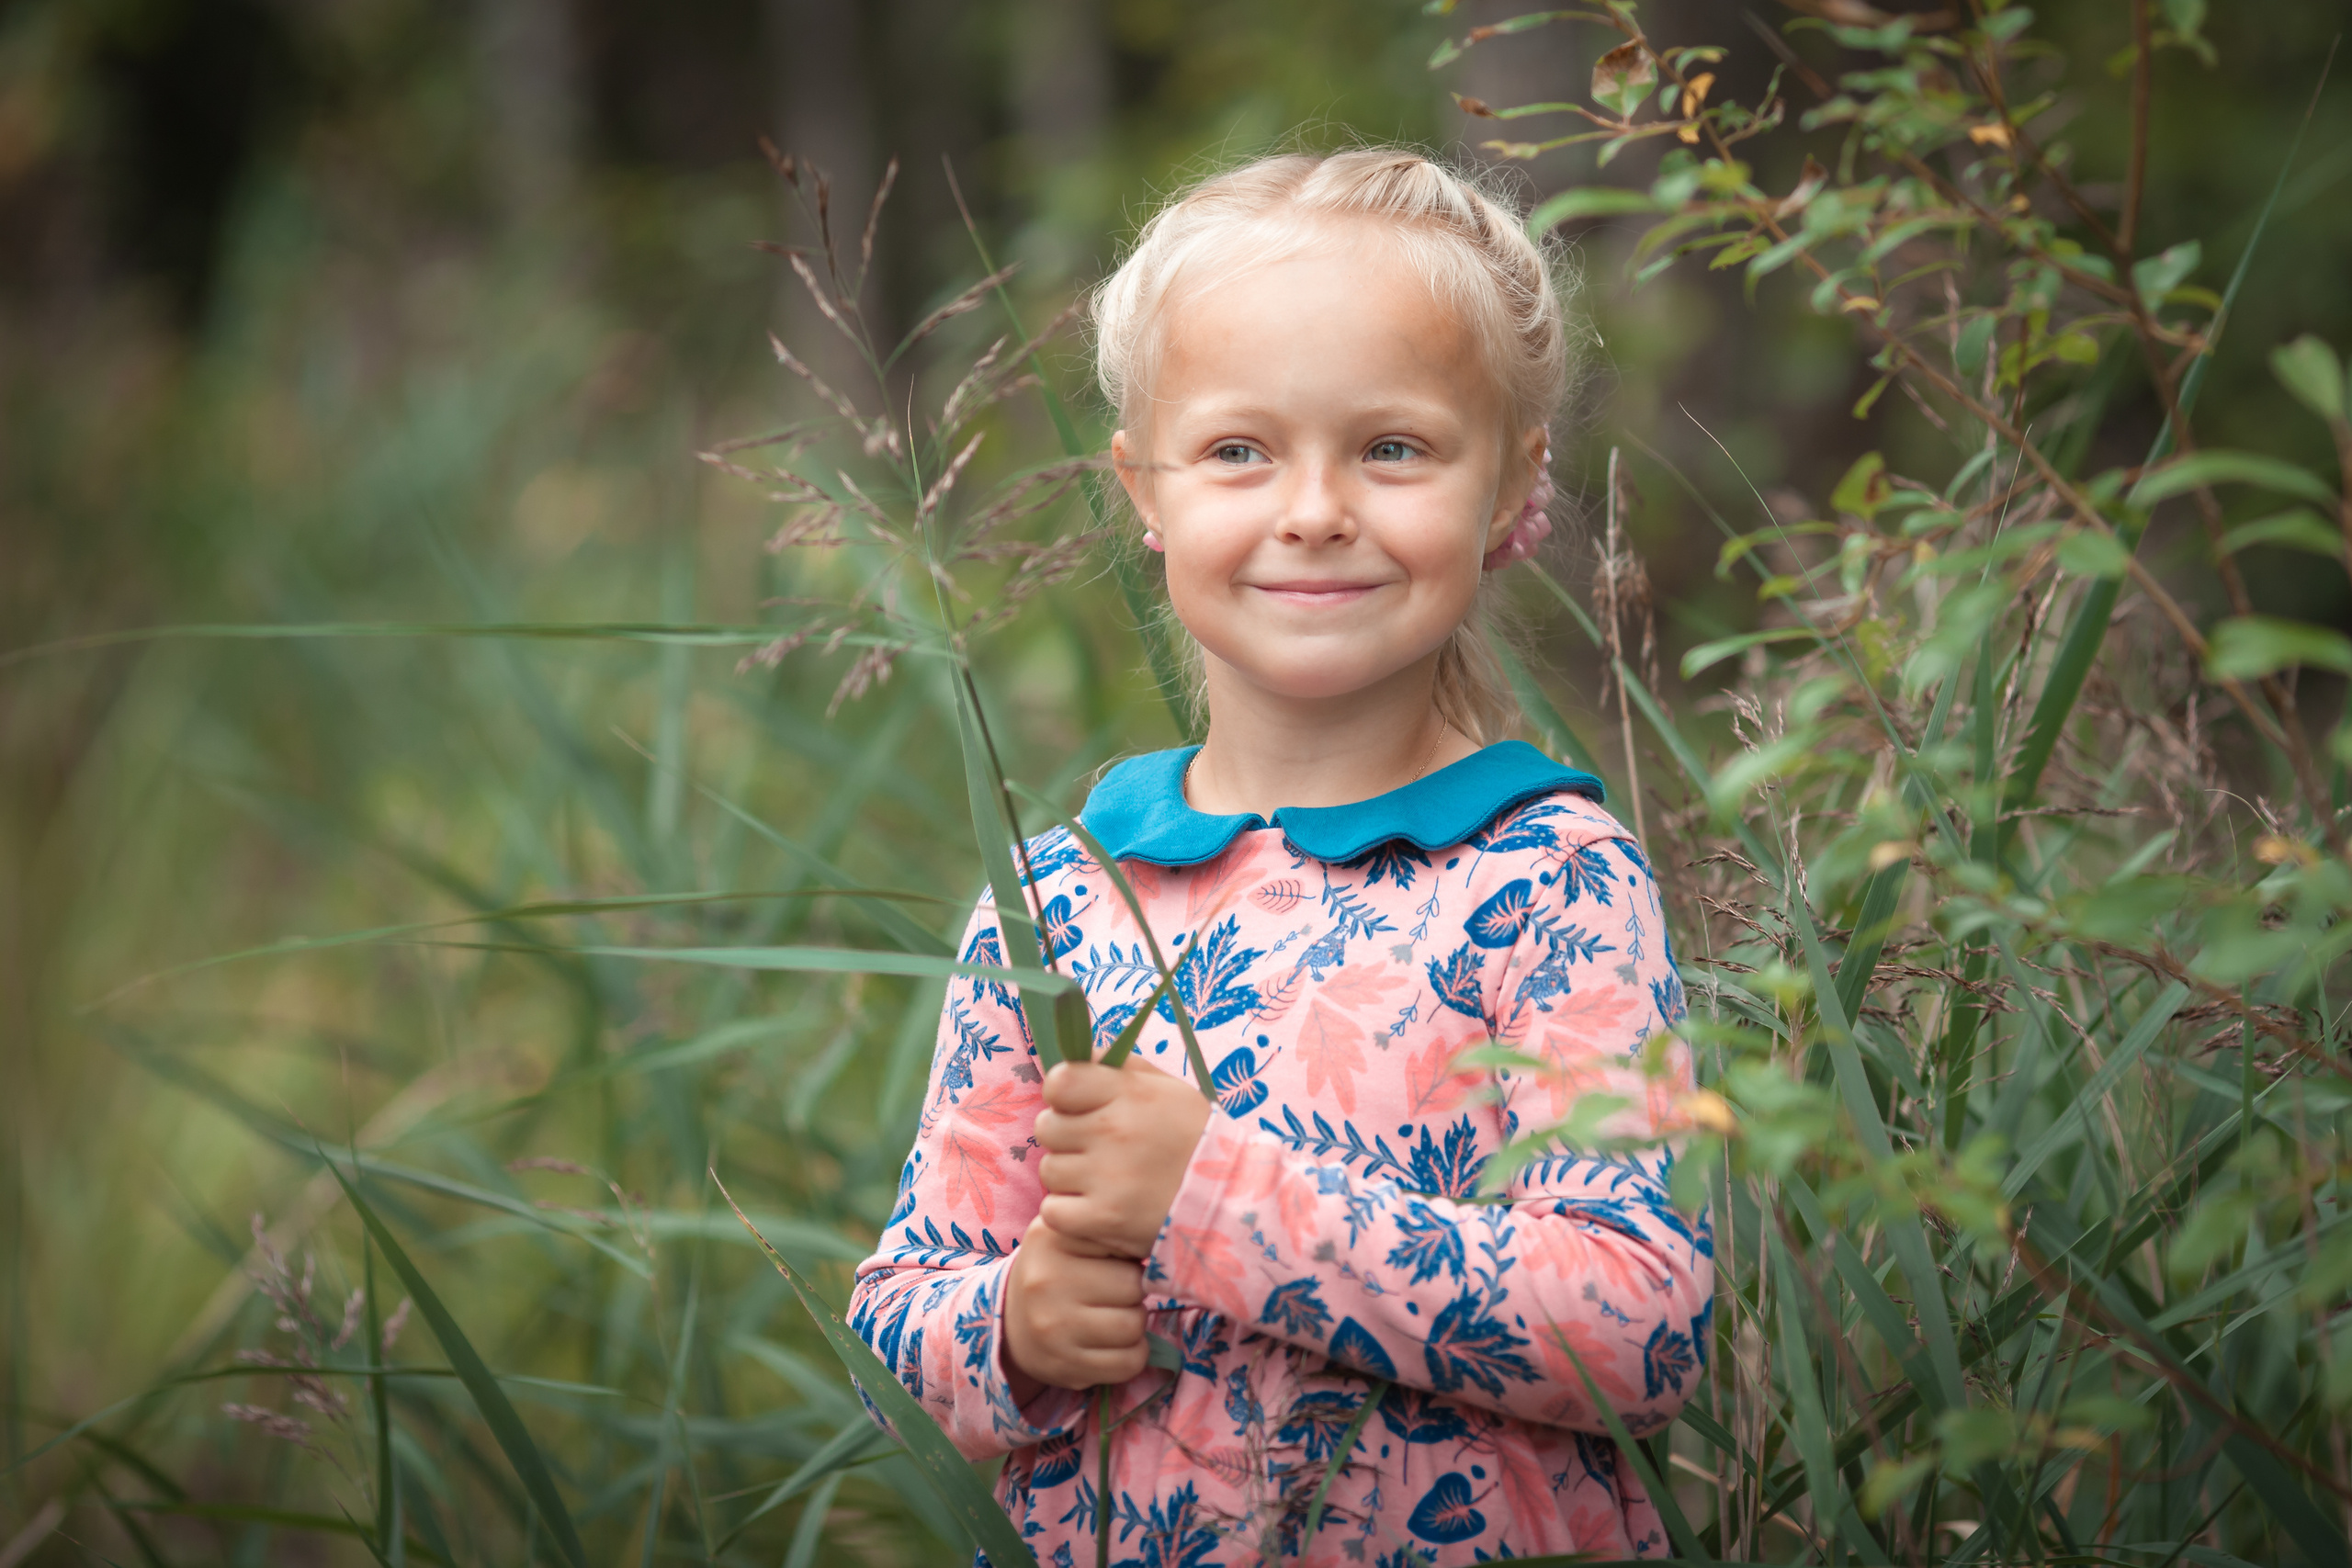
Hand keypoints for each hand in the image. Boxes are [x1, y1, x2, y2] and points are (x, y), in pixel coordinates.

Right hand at [1002, 1216, 1147, 1391]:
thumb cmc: (1056, 1271)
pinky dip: (1132, 1355)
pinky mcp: (1064, 1366)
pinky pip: (1128, 1364)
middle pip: (1134, 1287)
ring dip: (1134, 1325)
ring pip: (1134, 1326)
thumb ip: (1106, 1229)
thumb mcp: (1070, 1235)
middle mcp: (1045, 1282)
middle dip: (1134, 1293)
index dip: (1127, 1256)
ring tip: (1115, 1316)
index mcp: (1051, 1239)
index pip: (1124, 1244)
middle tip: (1116, 1294)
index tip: (1114, 1262)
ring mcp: (1052, 1328)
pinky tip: (1113, 1345)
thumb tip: (1159, 1246)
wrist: (1008, 1321)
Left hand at [1035, 1056, 1213, 1258]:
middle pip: (1047, 1128)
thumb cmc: (1190, 1138)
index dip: (1062, 1094)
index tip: (1077, 1106)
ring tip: (1105, 1180)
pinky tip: (1099, 1208)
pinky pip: (1053, 1211)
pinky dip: (1070, 1214)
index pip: (1059, 1082)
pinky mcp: (1103, 1219)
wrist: (1229, 1201)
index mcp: (1130, 1093)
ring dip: (1070, 1177)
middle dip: (1066, 1137)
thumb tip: (1071, 1055)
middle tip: (1097, 1148)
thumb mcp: (1166, 1088)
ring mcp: (1108, 1178)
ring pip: (1050, 1171)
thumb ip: (1117, 1066)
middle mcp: (1115, 1131)